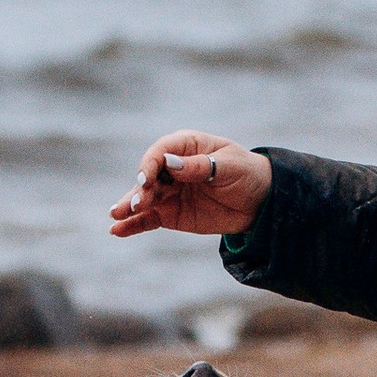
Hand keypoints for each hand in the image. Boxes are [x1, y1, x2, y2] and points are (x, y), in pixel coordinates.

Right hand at [110, 134, 272, 240]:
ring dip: (129, 206)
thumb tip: (170, 163)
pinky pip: (148, 219)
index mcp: (186, 146)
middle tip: (138, 203)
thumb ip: (200, 166)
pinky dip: (133, 225)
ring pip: (144, 198)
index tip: (147, 179)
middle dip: (141, 189)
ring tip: (116, 217)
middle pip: (149, 176)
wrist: (260, 202)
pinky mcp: (170, 214)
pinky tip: (117, 230)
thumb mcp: (229, 166)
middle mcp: (172, 167)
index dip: (150, 164)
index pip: (161, 151)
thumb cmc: (246, 174)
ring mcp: (169, 191)